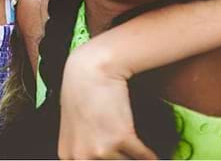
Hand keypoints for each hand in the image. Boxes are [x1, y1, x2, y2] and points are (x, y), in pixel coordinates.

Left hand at [58, 44, 156, 158]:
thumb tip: (100, 157)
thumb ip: (83, 148)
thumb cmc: (81, 92)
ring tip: (137, 151)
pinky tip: (153, 154)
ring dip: (135, 157)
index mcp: (68, 155)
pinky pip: (145, 157)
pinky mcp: (121, 139)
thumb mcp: (73, 125)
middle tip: (128, 153)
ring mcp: (101, 150)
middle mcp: (82, 157)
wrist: (90, 69)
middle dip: (122, 159)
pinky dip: (151, 156)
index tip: (119, 158)